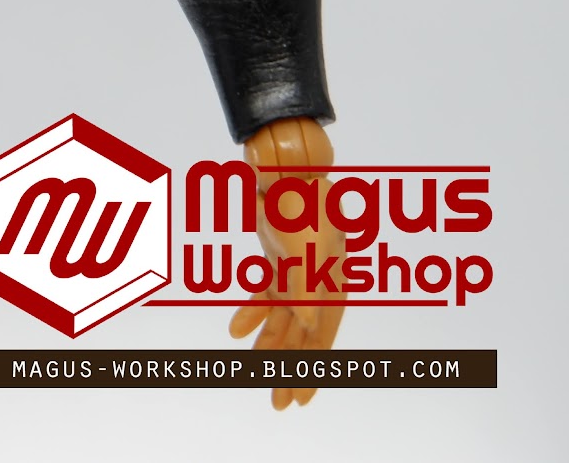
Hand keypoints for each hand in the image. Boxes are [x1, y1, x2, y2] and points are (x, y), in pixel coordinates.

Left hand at [228, 117, 343, 408]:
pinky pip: (268, 292)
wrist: (285, 165)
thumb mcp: (304, 245)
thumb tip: (310, 325)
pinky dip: (254, 311)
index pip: (321, 336)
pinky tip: (235, 331)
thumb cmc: (300, 199)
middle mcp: (320, 279)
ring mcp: (300, 268)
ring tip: (253, 370)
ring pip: (284, 317)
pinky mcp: (280, 256)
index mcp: (332, 281)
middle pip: (305, 334)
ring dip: (270, 344)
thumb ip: (307, 285)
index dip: (311, 369)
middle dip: (292, 369)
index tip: (300, 398)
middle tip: (280, 404)